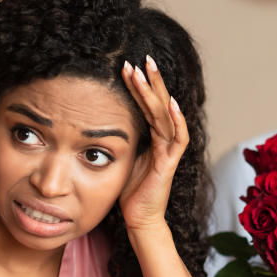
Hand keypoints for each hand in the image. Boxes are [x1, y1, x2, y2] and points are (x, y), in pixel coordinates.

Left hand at [118, 56, 188, 231]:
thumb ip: (119, 139)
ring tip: (147, 71)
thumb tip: (97, 120)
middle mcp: (163, 141)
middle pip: (160, 104)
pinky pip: (178, 139)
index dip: (139, 86)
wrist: (139, 219)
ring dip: (157, 92)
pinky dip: (177, 121)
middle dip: (151, 81)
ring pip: (166, 115)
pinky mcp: (169, 164)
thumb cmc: (129, 192)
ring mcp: (168, 151)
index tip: (127, 67)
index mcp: (152, 138)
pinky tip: (171, 104)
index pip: (147, 105)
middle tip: (142, 58)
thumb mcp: (120, 158)